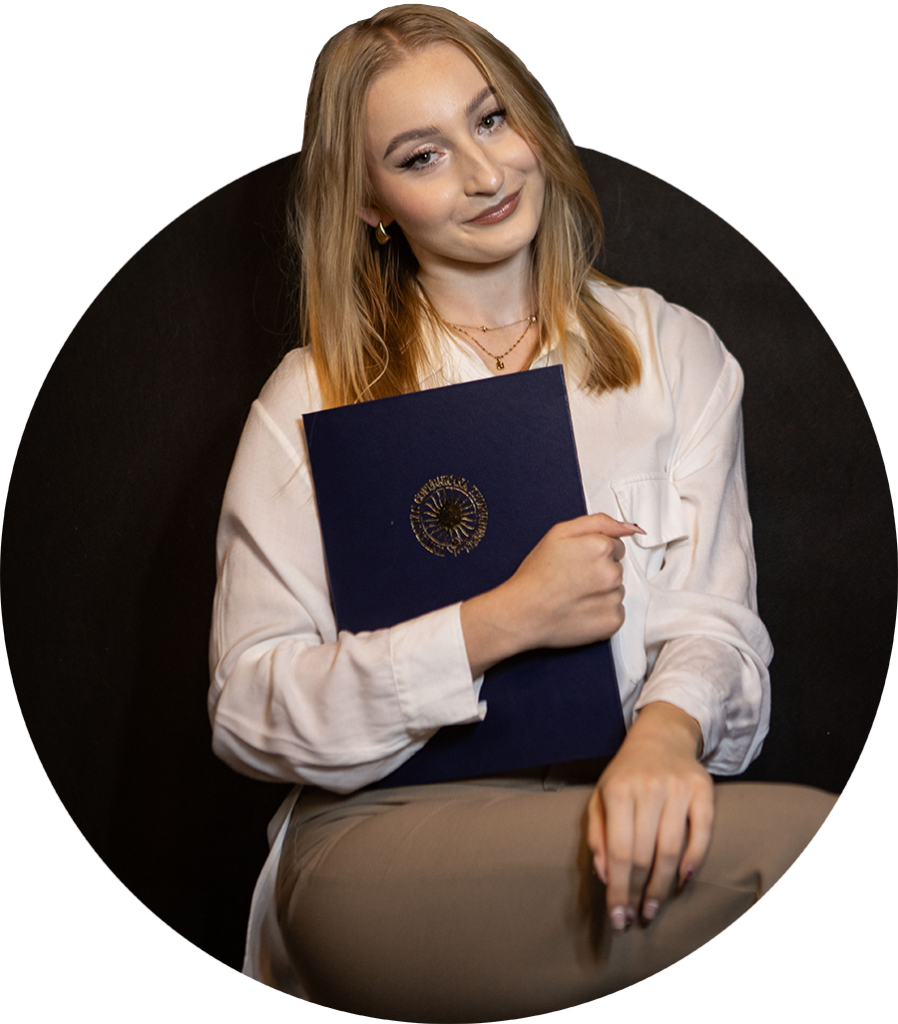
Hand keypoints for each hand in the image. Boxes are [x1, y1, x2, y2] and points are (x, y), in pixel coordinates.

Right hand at [461, 513, 642, 676]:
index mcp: (600, 547)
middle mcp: (612, 573)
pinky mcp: (613, 622)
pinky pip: (616, 612)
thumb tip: (629, 527)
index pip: (615, 546)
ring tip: (574, 597)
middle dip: (599, 572)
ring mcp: (614, 599)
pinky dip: (602, 613)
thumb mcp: (559, 533)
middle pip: (617, 568)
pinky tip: (580, 611)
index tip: (577, 562)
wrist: (523, 613)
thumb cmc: (537, 574)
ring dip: (601, 593)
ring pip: (616, 591)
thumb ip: (598, 523)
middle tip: (572, 580)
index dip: (594, 553)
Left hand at [586, 702, 712, 930]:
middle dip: (639, 894)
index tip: (618, 919)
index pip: (619, 852)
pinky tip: (681, 882)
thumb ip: (597, 835)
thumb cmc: (626, 774)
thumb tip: (605, 876)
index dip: (619, 890)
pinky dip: (693, 862)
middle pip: (645, 855)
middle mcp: (648, 789)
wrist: (661, 736)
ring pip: (672, 850)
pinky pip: (702, 834)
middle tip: (637, 918)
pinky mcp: (703, 790)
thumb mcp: (600, 797)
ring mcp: (678, 789)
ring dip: (663, 887)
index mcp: (618, 792)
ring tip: (654, 909)